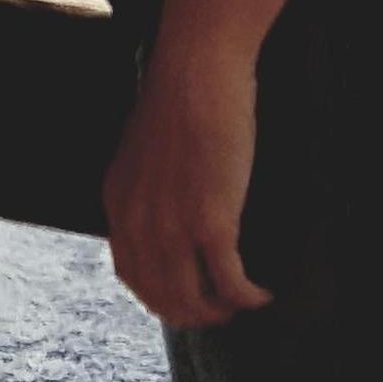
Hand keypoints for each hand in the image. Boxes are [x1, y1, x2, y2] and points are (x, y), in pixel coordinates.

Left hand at [103, 44, 272, 329]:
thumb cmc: (179, 96)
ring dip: (220, 311)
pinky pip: (229, 283)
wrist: (195, 67)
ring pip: (193, 300)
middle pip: (162, 297)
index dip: (162, 297)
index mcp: (119, 202)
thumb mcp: (145, 150)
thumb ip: (148, 188)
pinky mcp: (210, 222)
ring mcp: (172, 226)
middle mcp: (138, 222)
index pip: (132, 275)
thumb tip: (169, 216)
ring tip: (241, 303)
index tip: (188, 298)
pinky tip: (263, 294)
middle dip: (194, 314)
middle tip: (221, 310)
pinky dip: (249, 298)